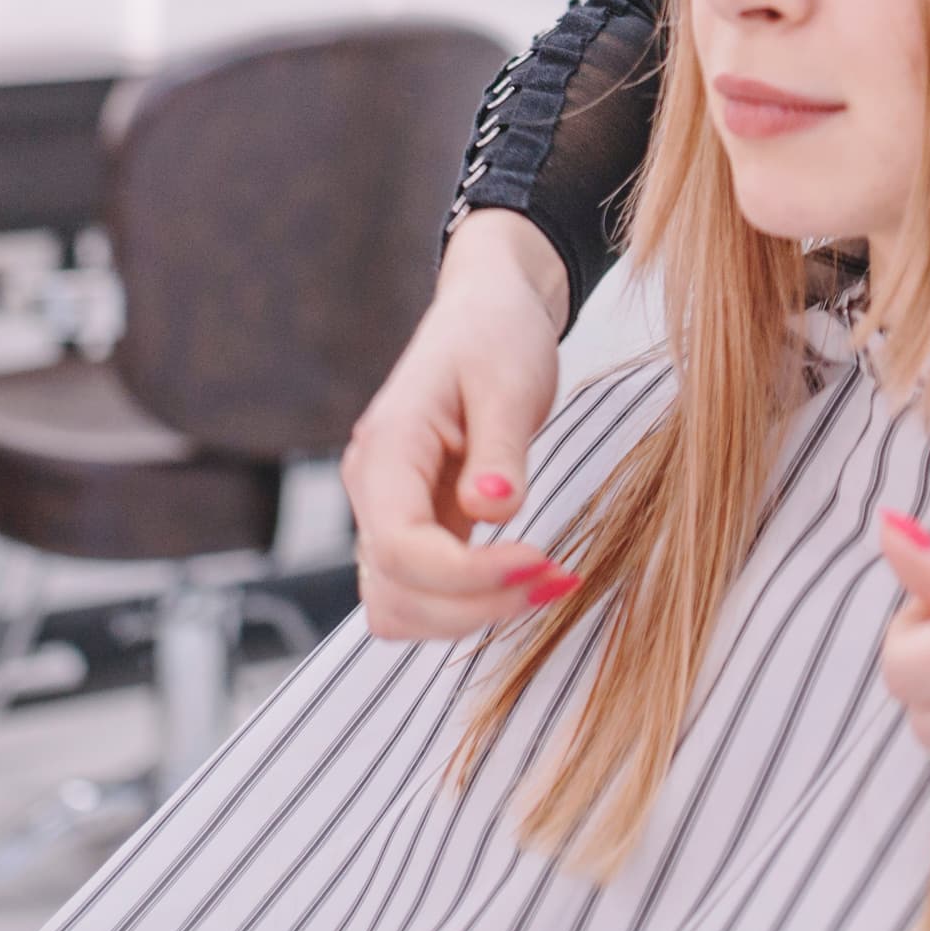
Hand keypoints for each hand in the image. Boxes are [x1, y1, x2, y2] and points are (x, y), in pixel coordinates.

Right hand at [341, 212, 579, 636]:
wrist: (488, 313)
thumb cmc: (497, 336)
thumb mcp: (510, 381)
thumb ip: (500, 448)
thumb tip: (491, 510)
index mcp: (387, 449)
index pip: (400, 546)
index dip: (467, 574)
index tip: (540, 561)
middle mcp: (372, 490)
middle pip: (395, 592)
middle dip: (475, 605)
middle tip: (557, 580)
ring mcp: (387, 514)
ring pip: (399, 608)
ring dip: (467, 617)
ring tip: (544, 584)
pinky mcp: (414, 529)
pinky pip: (419, 595)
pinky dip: (464, 606)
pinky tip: (521, 579)